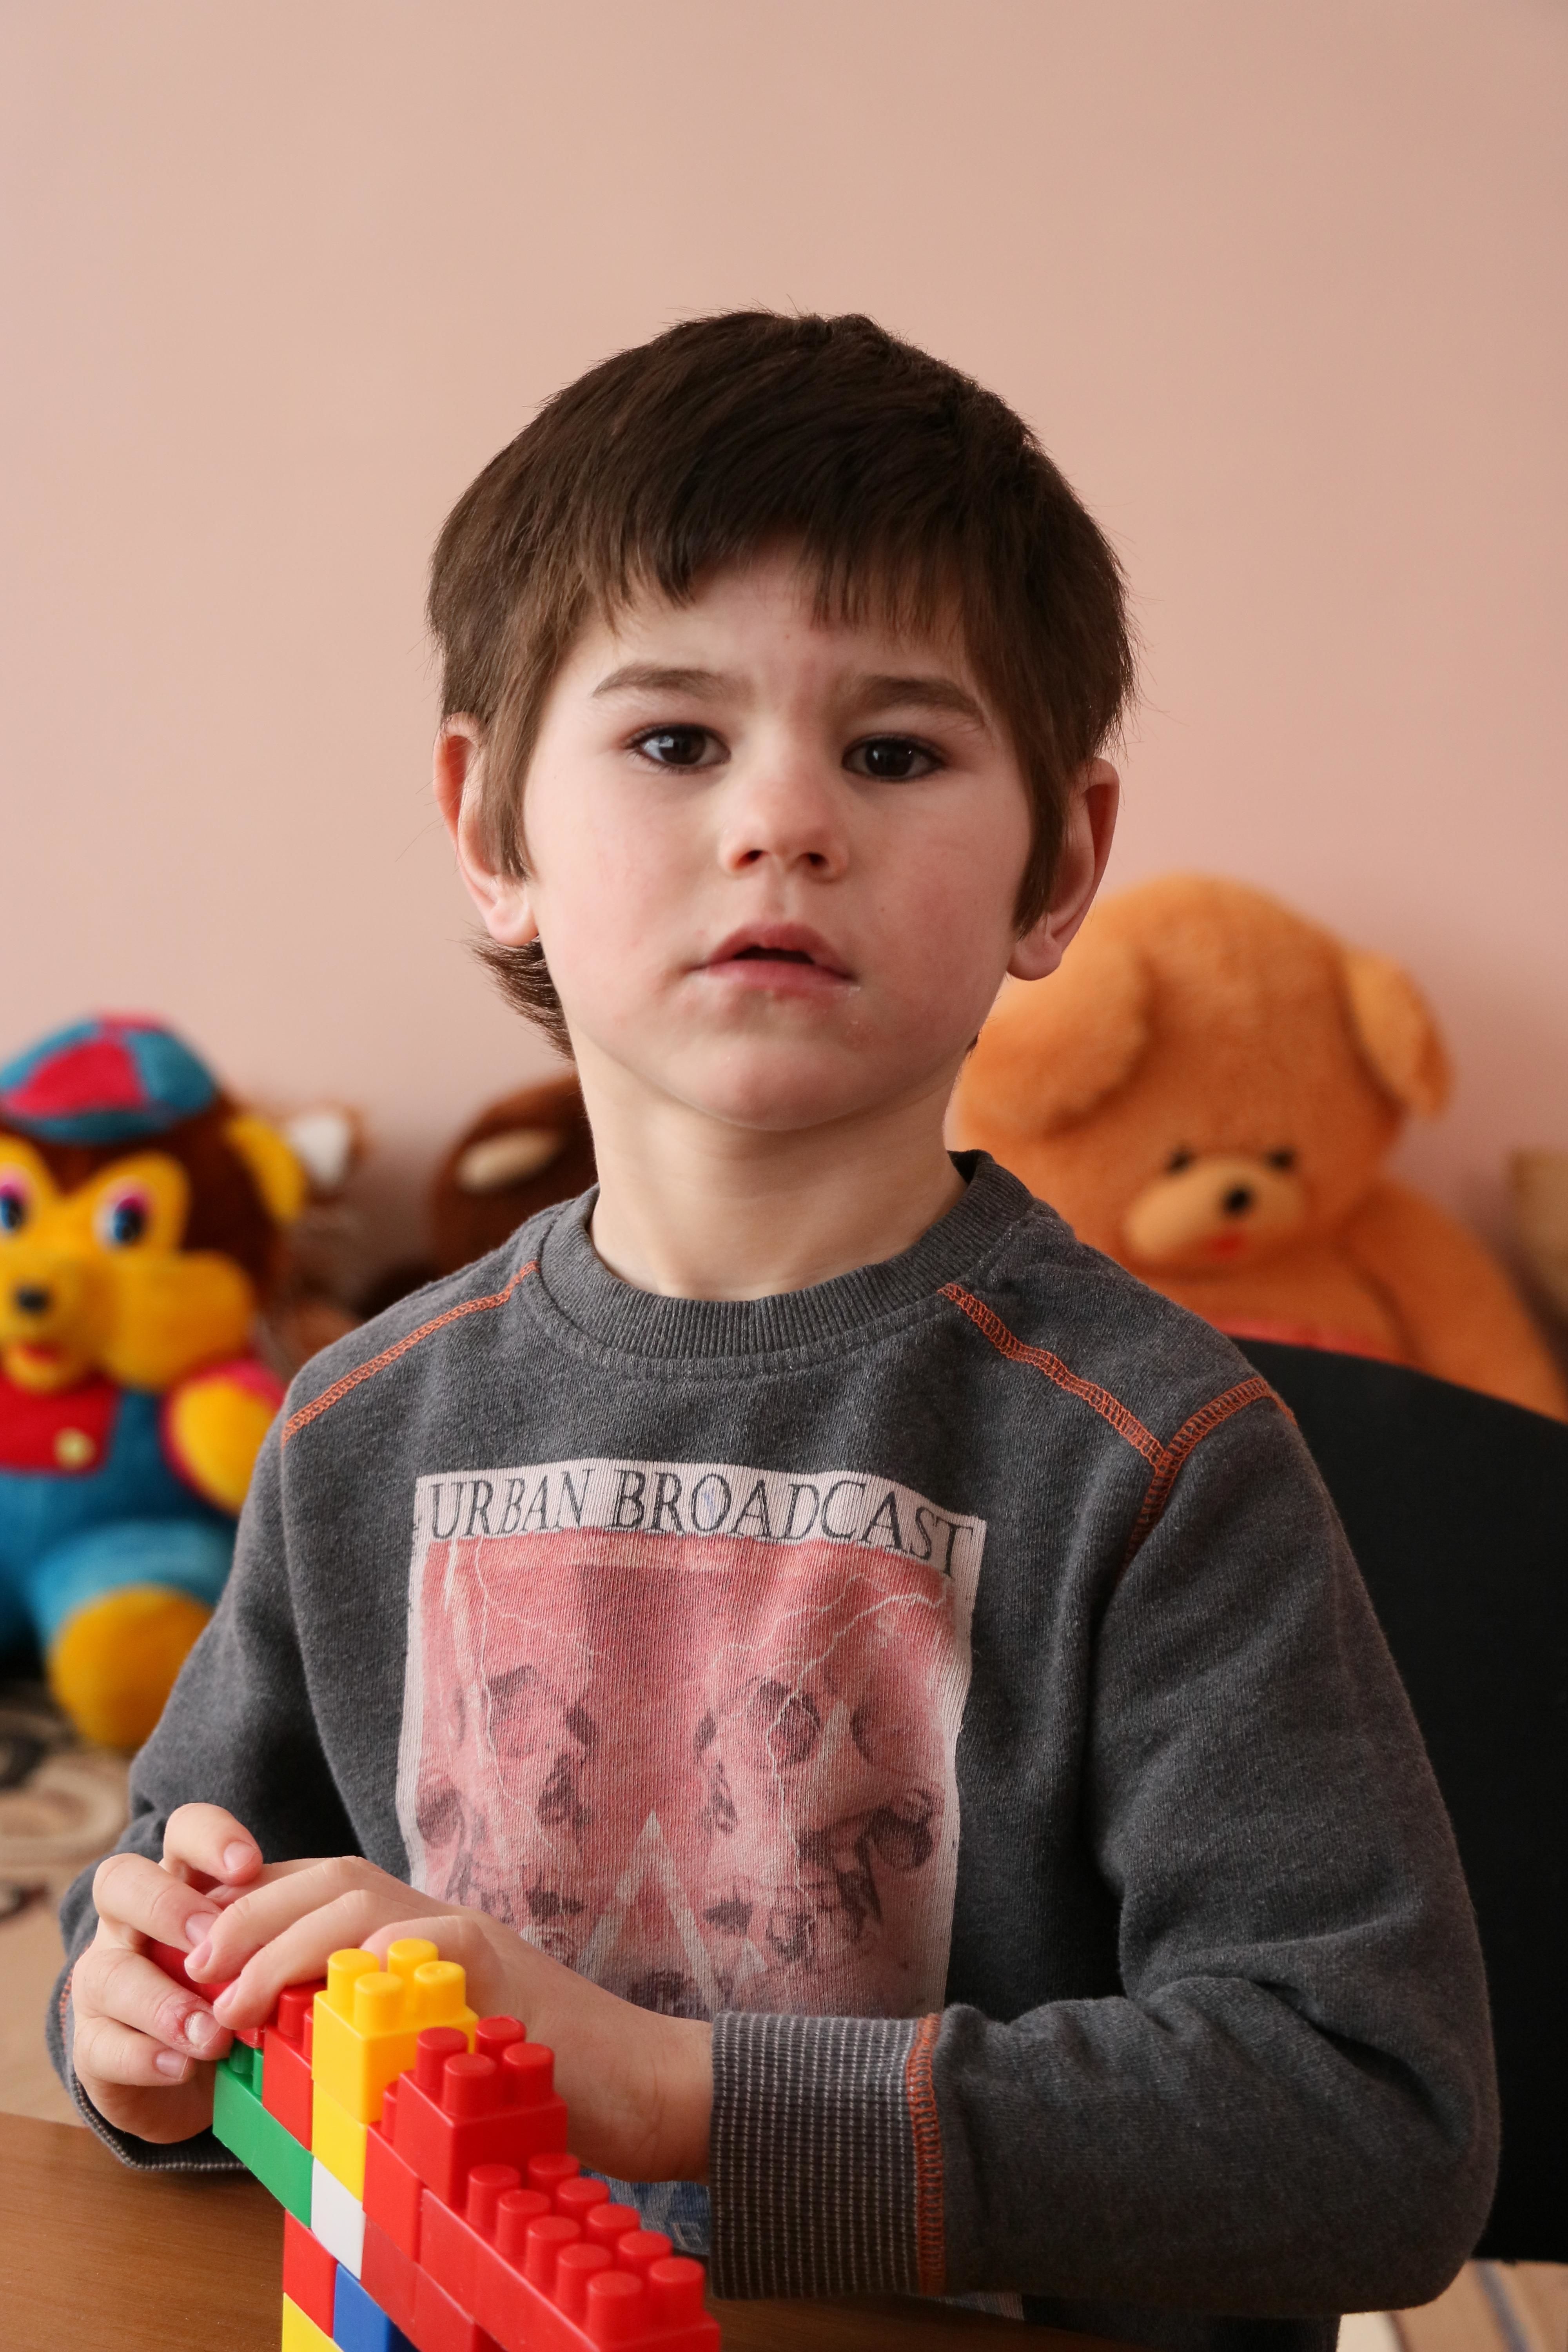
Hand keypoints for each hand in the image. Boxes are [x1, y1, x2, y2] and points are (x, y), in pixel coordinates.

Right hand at [71, 1803, 265, 2142]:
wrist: (197, 2076)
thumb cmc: (237, 1993)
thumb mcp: (261, 1954)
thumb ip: (277, 1934)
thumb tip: (324, 1934)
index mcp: (179, 1882)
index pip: (183, 1831)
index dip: (211, 1838)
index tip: (250, 1864)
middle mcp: (130, 1920)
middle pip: (120, 1881)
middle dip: (167, 1908)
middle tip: (212, 1942)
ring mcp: (102, 1980)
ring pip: (107, 1973)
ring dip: (163, 2003)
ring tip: (214, 2033)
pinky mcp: (91, 2044)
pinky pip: (100, 2043)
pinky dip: (145, 2056)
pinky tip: (182, 2066)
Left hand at [185, 1843, 712, 2184]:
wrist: (640, 2082)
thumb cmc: (536, 2079)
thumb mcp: (436, 2051)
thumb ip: (372, 2037)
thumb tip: (282, 2060)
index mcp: (419, 1937)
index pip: (320, 1891)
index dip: (249, 1906)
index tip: (194, 1952)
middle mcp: (439, 1924)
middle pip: (331, 1880)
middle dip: (249, 1917)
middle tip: (196, 1970)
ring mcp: (472, 1940)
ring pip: (363, 1905)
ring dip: (284, 1946)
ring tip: (233, 2001)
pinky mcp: (502, 1968)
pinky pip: (435, 1943)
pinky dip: (384, 1956)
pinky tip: (342, 1983)